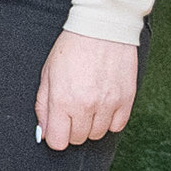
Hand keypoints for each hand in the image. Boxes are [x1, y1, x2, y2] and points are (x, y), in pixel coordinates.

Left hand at [36, 29, 138, 151]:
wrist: (102, 28)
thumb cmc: (71, 49)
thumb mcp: (47, 74)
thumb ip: (43, 106)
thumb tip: (44, 132)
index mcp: (62, 100)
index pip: (58, 141)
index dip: (55, 137)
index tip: (56, 128)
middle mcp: (86, 105)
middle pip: (78, 139)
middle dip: (71, 130)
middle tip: (71, 111)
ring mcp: (109, 103)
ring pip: (98, 134)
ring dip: (90, 125)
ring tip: (87, 105)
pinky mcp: (127, 99)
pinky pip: (117, 126)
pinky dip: (109, 121)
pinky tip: (103, 106)